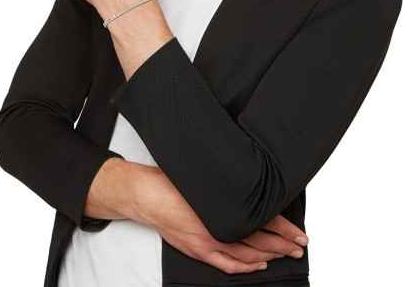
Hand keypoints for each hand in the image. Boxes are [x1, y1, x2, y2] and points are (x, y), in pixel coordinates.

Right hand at [131, 165, 308, 274]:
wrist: (147, 195)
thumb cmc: (173, 183)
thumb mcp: (206, 180)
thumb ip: (229, 189)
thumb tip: (252, 191)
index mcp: (225, 209)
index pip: (265, 221)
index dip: (285, 229)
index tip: (299, 233)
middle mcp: (220, 229)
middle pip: (261, 240)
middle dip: (283, 245)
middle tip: (299, 246)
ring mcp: (209, 243)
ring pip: (247, 255)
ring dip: (269, 256)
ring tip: (285, 255)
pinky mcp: (199, 250)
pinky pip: (227, 264)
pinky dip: (245, 267)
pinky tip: (257, 266)